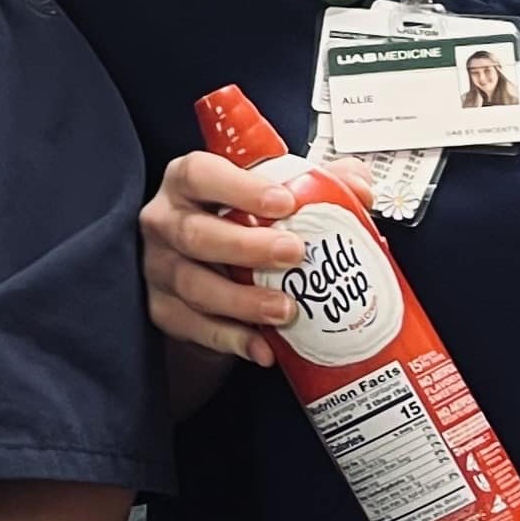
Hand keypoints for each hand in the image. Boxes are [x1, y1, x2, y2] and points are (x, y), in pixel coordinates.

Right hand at [139, 151, 310, 364]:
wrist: (207, 273)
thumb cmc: (239, 223)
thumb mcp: (274, 194)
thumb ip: (319, 183)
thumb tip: (359, 190)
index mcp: (188, 182)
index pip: (201, 174)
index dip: (239, 187)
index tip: (284, 202)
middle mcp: (165, 221)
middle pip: (195, 233)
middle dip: (246, 246)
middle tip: (294, 254)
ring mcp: (159, 268)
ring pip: (193, 285)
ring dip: (242, 300)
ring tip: (286, 309)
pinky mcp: (162, 309)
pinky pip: (193, 327)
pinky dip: (231, 338)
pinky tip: (264, 346)